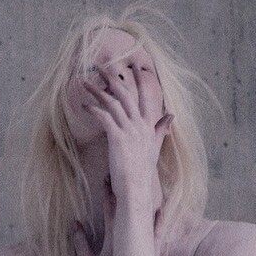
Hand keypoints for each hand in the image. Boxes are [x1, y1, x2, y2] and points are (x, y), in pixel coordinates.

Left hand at [81, 57, 173, 221]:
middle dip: (114, 78)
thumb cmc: (142, 173)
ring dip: (97, 91)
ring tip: (84, 83)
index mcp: (147, 127)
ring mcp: (129, 131)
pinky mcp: (117, 138)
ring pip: (113, 103)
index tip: (135, 67)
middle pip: (127, 94)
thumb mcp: (154, 148)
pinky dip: (94, 109)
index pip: (145, 98)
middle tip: (102, 66)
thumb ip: (161, 129)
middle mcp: (140, 125)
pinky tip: (84, 105)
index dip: (139, 81)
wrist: (136, 190)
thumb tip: (171, 114)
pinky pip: (105, 117)